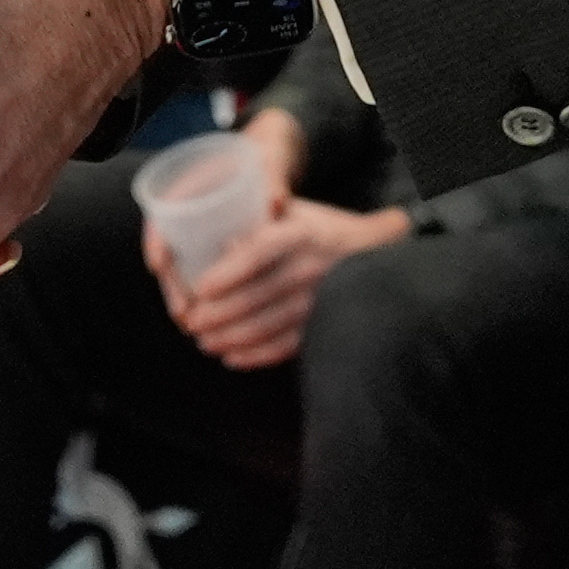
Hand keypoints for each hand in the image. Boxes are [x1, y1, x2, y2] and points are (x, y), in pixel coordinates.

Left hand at [159, 194, 411, 372]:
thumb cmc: (323, 229)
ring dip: (229, 338)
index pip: (257, 254)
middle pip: (255, 297)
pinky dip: (255, 356)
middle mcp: (309, 269)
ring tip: (204, 341)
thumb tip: (223, 241)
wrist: (377, 254)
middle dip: (217, 315)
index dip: (226, 274)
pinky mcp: (322, 326)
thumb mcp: (296, 211)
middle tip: (191, 322)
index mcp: (299, 234)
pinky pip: (285, 346)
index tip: (199, 289)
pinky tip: (232, 357)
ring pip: (266, 326)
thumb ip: (260, 219)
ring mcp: (318, 302)